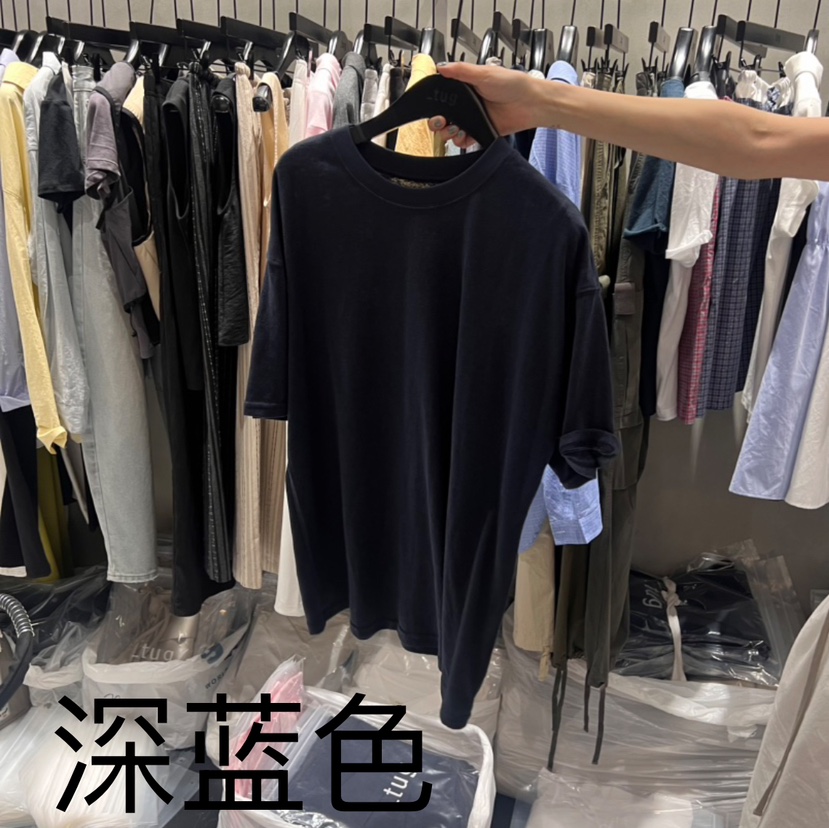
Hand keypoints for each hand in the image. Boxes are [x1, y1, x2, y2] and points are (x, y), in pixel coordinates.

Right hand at [428, 62, 542, 147]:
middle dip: (438, 121)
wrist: (531, 104)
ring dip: (448, 132)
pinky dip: (461, 141)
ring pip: (451, 130)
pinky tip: (464, 137)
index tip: (431, 106)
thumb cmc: (514, 85)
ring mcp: (474, 119)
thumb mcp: (485, 73)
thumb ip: (462, 71)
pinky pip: (464, 140)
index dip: (434, 102)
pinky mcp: (481, 132)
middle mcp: (468, 104)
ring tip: (455, 129)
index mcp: (466, 87)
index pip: (443, 95)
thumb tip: (441, 66)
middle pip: (443, 116)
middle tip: (441, 121)